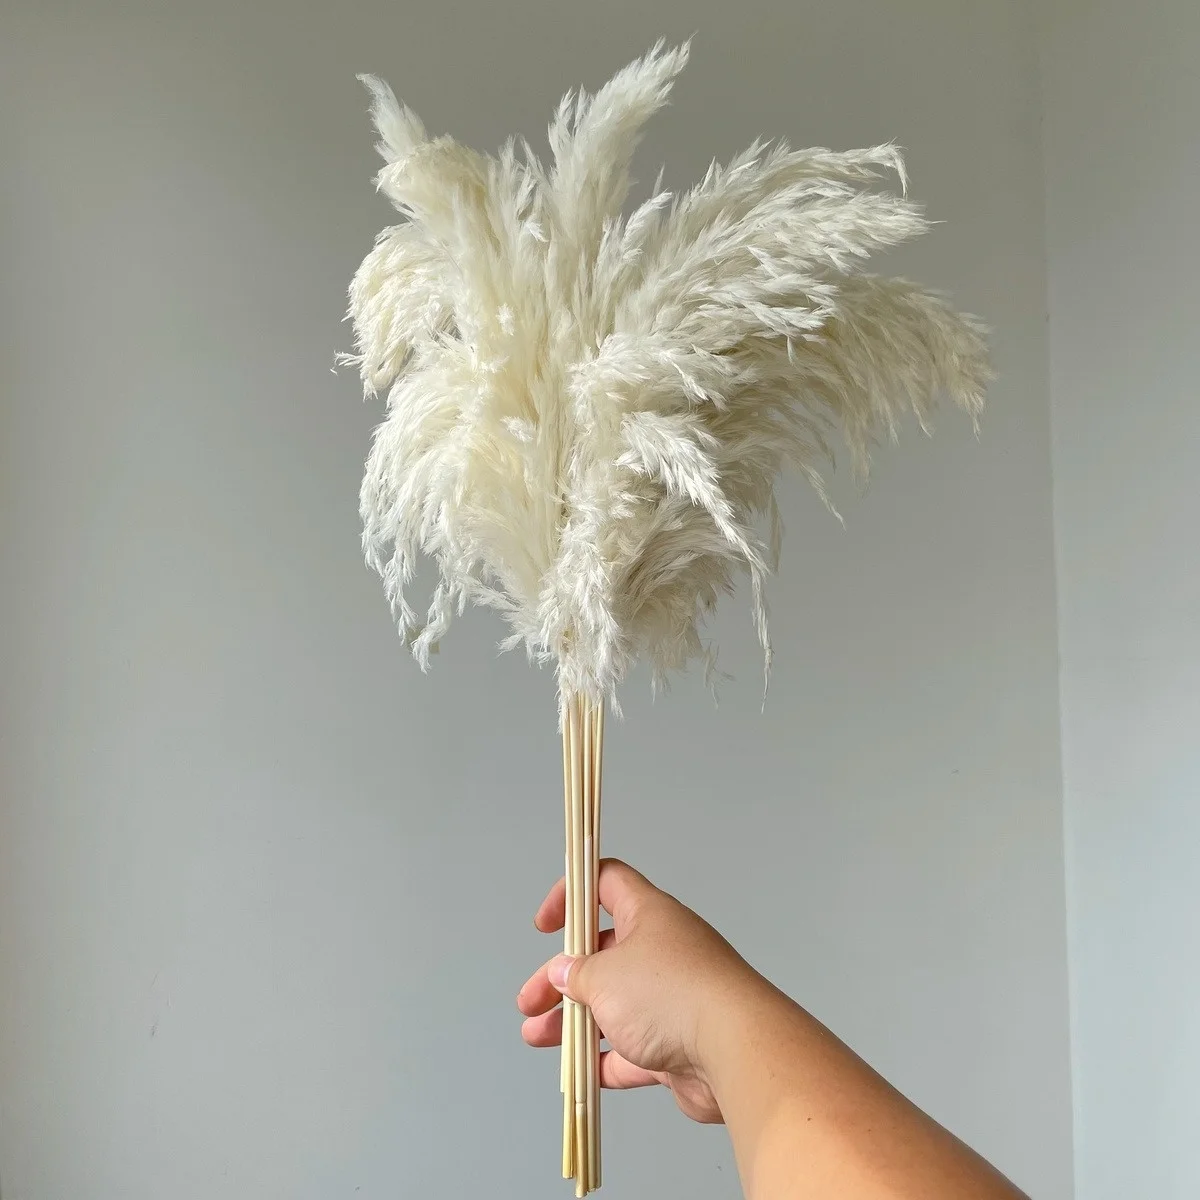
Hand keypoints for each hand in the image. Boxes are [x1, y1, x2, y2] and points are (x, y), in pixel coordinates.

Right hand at [517, 858, 765, 1123]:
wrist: (733, 1051)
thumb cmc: (669, 995)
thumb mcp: (604, 976)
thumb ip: (577, 974)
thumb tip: (564, 972)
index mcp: (648, 915)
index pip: (606, 883)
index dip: (572, 895)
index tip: (546, 925)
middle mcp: (663, 950)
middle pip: (602, 955)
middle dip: (561, 978)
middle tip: (530, 1001)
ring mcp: (673, 998)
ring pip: (614, 1004)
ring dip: (574, 1020)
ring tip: (537, 1037)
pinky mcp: (679, 1043)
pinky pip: (633, 1048)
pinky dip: (606, 1058)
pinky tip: (580, 1071)